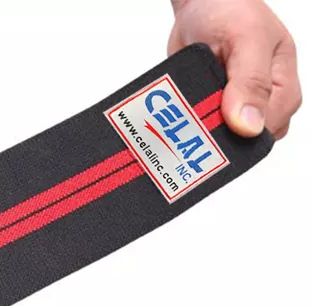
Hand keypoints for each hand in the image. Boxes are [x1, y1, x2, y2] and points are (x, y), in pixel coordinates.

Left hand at [170, 0, 300, 139]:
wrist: (200, 3)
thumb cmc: (231, 8)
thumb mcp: (247, 38)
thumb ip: (251, 81)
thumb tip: (250, 126)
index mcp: (282, 85)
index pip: (270, 128)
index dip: (244, 135)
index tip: (217, 124)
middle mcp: (261, 101)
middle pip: (243, 142)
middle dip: (217, 138)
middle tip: (191, 127)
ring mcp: (232, 108)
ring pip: (217, 141)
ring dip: (196, 136)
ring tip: (178, 123)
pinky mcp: (208, 111)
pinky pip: (197, 131)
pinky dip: (183, 129)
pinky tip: (172, 123)